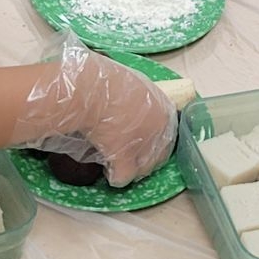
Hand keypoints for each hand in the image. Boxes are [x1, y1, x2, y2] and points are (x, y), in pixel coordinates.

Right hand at [14, 32, 177, 186]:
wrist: (91, 89)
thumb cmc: (108, 81)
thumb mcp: (133, 86)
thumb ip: (140, 101)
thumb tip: (134, 108)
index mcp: (164, 108)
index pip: (168, 134)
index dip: (154, 142)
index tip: (142, 144)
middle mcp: (159, 128)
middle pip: (159, 154)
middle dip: (146, 159)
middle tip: (130, 159)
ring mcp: (144, 144)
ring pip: (143, 168)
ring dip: (132, 169)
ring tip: (117, 164)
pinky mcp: (125, 157)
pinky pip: (124, 176)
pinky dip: (116, 177)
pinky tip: (109, 174)